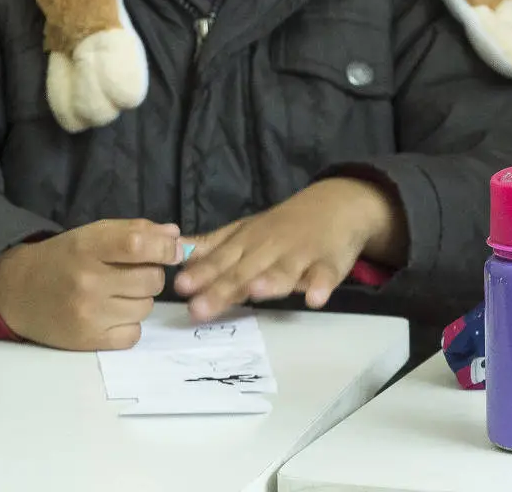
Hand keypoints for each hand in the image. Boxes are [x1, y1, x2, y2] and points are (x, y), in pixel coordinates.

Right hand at [0, 219, 179, 350]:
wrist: (17, 290)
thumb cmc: (62, 258)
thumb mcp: (93, 234)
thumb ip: (135, 231)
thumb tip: (175, 237)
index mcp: (88, 247)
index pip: (138, 244)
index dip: (165, 248)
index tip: (173, 251)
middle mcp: (87, 281)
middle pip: (151, 280)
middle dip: (151, 274)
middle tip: (132, 273)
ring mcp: (88, 314)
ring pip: (145, 307)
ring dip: (140, 300)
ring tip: (117, 293)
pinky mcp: (88, 340)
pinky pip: (133, 334)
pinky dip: (130, 325)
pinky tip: (112, 314)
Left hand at [171, 178, 407, 322]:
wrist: (338, 204)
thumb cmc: (284, 225)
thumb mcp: (245, 231)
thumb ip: (211, 246)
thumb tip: (173, 253)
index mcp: (248, 242)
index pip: (221, 260)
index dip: (202, 273)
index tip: (180, 286)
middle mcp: (270, 248)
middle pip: (245, 271)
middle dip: (223, 288)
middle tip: (199, 308)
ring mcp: (301, 256)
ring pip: (283, 271)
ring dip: (270, 282)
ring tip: (256, 292)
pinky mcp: (329, 264)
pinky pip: (325, 276)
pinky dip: (321, 286)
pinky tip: (314, 298)